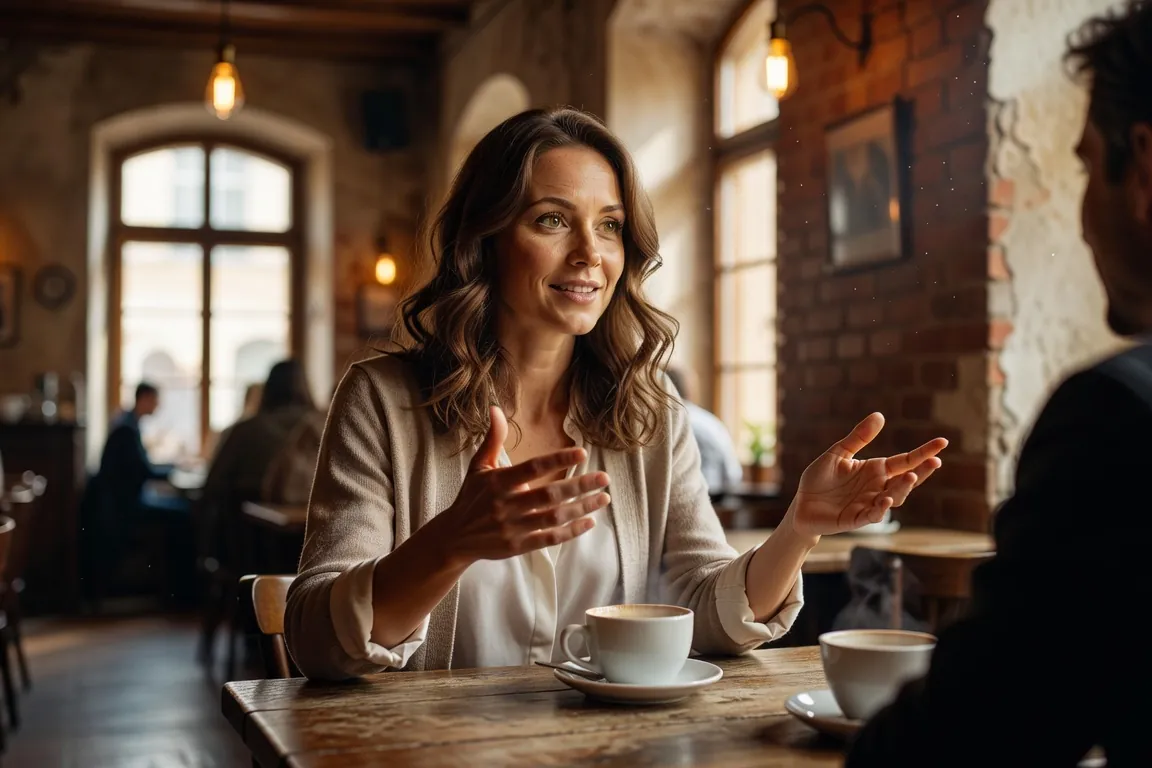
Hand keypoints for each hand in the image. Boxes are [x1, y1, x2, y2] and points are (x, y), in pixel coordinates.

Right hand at [434, 405, 609, 566]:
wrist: (454, 536)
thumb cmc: (471, 497)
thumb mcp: (478, 466)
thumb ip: (492, 439)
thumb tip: (496, 408)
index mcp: (498, 482)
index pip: (533, 467)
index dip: (558, 459)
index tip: (582, 453)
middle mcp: (506, 505)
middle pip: (550, 495)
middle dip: (580, 485)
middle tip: (604, 478)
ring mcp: (513, 527)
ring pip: (554, 517)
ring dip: (582, 508)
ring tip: (603, 497)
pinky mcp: (518, 546)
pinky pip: (550, 538)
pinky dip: (571, 531)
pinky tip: (589, 521)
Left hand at [786, 412, 946, 539]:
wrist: (801, 505)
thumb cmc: (819, 479)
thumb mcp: (838, 453)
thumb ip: (858, 437)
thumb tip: (880, 415)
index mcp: (876, 470)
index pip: (905, 460)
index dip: (923, 453)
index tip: (943, 442)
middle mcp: (878, 487)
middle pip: (905, 480)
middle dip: (921, 472)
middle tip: (935, 461)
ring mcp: (869, 504)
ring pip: (894, 498)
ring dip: (902, 488)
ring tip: (909, 476)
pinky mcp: (857, 519)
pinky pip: (873, 514)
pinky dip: (881, 508)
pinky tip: (886, 499)